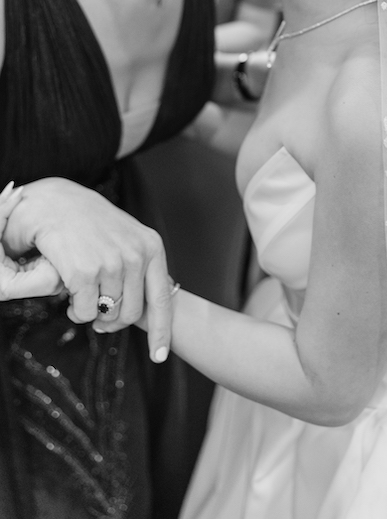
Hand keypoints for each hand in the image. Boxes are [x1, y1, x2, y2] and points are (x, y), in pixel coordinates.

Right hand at [3, 177, 172, 362]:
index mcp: (151, 246)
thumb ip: (138, 267)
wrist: (54, 200)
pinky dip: (75, 310)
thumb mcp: (126, 238)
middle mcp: (136, 255)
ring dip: (90, 313)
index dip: (161, 332)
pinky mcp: (84, 271)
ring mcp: (111, 263)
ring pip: (106, 316)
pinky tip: (68, 293)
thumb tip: (140, 309)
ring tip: (80, 294)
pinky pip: (85, 313)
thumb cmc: (88, 221)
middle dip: (113, 321)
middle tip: (97, 313)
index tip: (159, 357)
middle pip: (131, 314)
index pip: (162, 298)